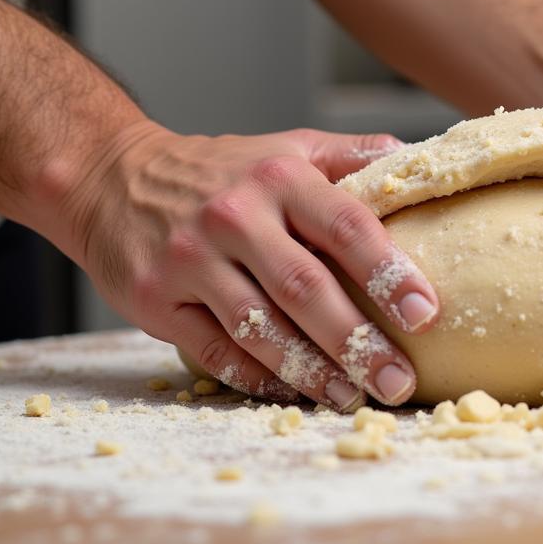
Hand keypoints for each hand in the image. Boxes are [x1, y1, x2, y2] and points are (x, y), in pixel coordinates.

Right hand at [61, 121, 439, 408]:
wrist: (116, 177)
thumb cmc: (225, 168)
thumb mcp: (290, 147)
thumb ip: (354, 154)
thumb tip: (419, 160)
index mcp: (280, 178)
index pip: (345, 226)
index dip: (388, 272)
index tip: (425, 312)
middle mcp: (236, 217)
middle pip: (306, 288)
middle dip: (358, 341)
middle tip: (399, 380)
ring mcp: (192, 260)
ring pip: (261, 328)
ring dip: (312, 370)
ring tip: (353, 396)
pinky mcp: (157, 299)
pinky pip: (216, 350)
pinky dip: (257, 376)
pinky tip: (293, 390)